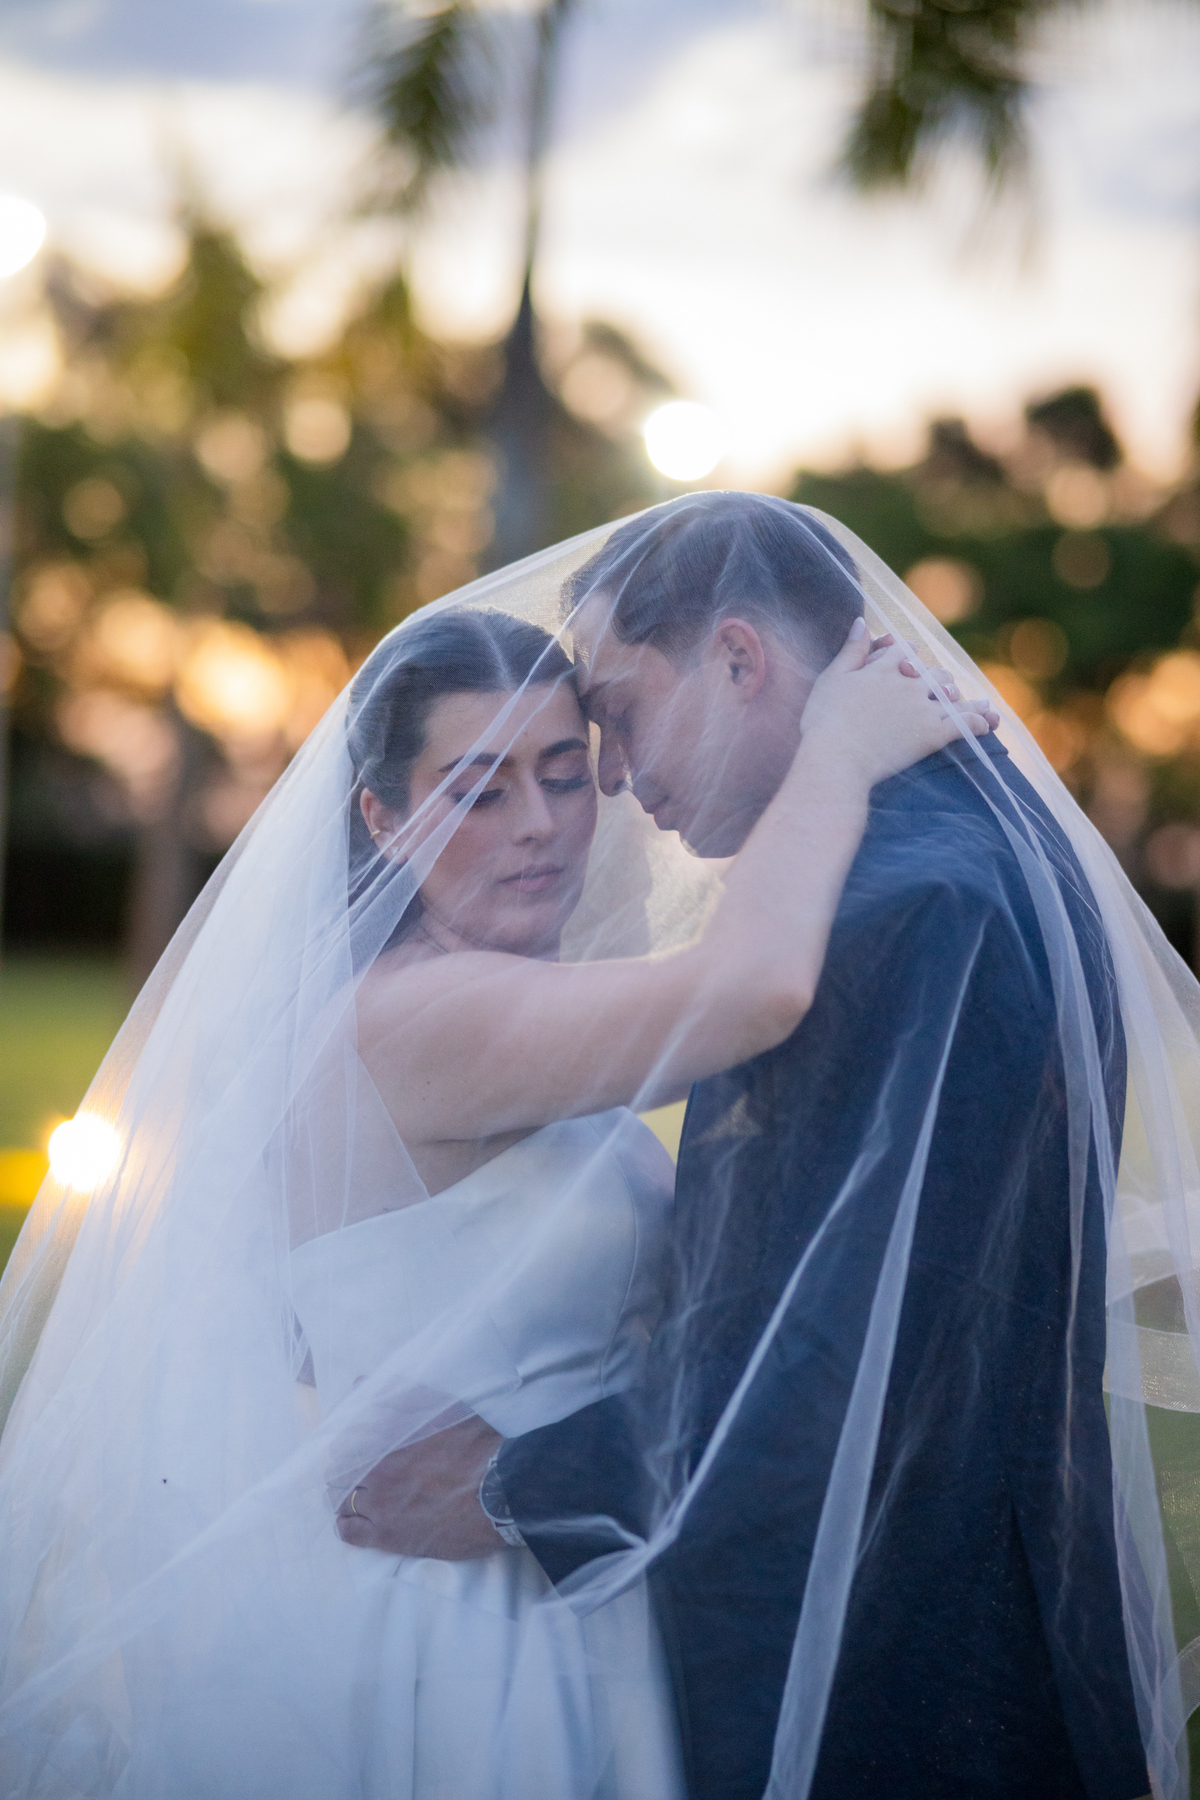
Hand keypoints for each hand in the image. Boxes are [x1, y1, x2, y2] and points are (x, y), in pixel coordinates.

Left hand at [335, 1412, 505, 1559]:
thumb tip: (361, 1382)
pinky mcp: (389, 1536)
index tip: (352, 1444)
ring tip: (356, 1496)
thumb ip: (401, 1397)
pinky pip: (350, 1533)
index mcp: (387, 1440)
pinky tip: (352, 1521)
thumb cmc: (476, 1448)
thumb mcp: (442, 1410)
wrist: (499, 1494)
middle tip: (355, 1470)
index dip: (347, 1441)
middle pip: (339, 1470)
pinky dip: (346, 1525)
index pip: (345, 1439)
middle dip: (344, 1468)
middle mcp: (377, 1472)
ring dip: (346, 1495)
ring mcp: (380, 1506)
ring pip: (342, 1501)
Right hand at [800, 620, 997, 790]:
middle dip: (939, 679)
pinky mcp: (932, 734)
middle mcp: (907, 683)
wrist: (835, 757)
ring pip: (952, 697)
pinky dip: (978, 722)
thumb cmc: (825, 720)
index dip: (910, 655)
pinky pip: (964, 724)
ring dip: (966, 700)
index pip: (906, 650)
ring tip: (980, 706)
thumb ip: (851, 650)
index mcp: (884, 667)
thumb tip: (861, 620)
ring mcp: (922, 708)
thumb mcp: (831, 678)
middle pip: (934, 673)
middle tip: (946, 689)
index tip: (911, 661)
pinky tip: (987, 724)